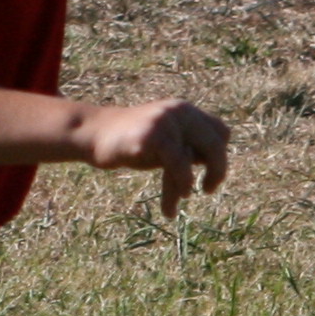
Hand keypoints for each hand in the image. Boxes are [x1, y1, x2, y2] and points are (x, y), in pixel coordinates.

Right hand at [81, 97, 230, 215]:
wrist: (93, 134)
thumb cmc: (130, 143)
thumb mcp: (165, 142)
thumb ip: (188, 147)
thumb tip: (215, 167)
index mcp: (185, 110)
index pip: (221, 132)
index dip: (219, 155)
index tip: (206, 174)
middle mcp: (179, 111)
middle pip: (215, 144)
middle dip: (218, 170)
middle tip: (208, 190)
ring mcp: (165, 121)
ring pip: (195, 157)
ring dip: (187, 184)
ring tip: (180, 200)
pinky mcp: (152, 136)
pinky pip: (178, 164)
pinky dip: (179, 184)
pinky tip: (171, 205)